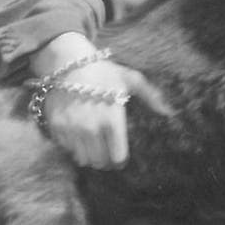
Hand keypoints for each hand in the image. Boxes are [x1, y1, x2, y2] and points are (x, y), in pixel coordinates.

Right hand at [44, 59, 172, 169]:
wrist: (68, 63)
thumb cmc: (103, 71)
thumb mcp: (131, 79)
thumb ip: (151, 96)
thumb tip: (169, 112)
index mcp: (112, 119)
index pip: (117, 156)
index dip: (119, 159)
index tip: (119, 157)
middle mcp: (91, 128)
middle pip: (99, 161)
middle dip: (105, 160)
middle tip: (106, 154)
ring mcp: (72, 129)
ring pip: (82, 158)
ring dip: (89, 155)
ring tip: (93, 145)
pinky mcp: (56, 127)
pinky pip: (66, 148)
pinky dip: (73, 146)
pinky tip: (78, 134)